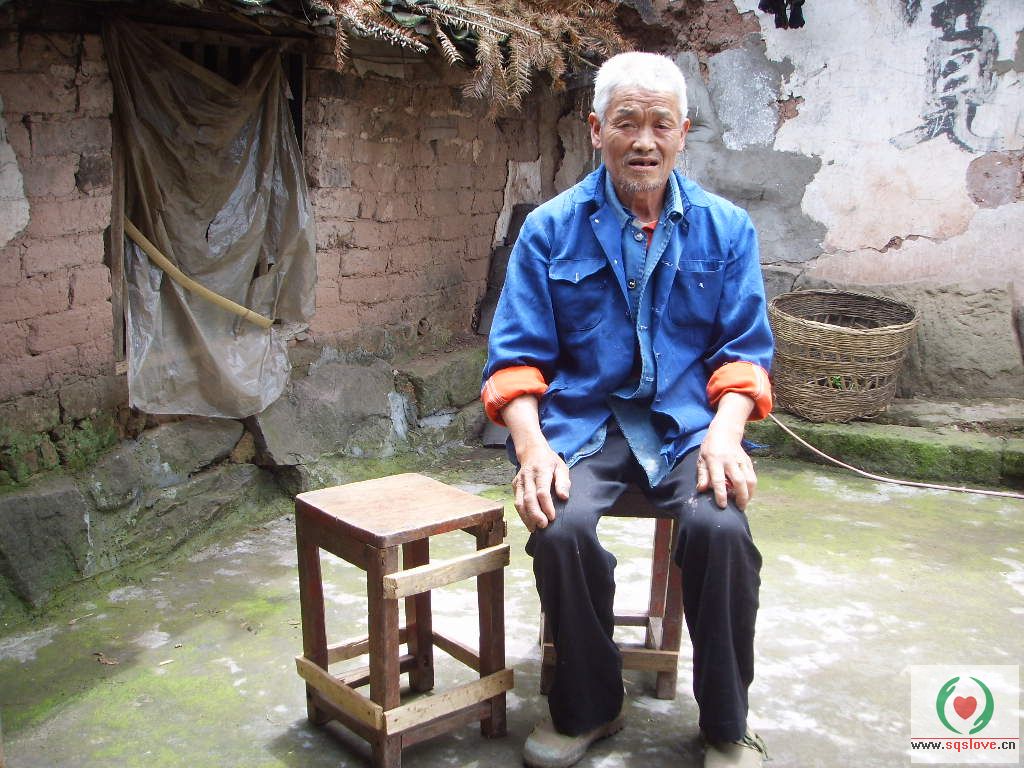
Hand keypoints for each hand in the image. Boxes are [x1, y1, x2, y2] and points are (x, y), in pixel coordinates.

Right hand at [512, 442, 570, 531]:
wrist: (531, 451)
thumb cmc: (550, 462)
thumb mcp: (562, 467)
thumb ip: (563, 482)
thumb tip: (564, 497)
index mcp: (542, 470)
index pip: (542, 491)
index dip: (546, 505)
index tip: (552, 517)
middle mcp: (528, 476)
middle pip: (529, 498)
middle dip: (535, 514)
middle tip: (543, 525)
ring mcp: (519, 481)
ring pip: (519, 502)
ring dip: (526, 517)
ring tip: (534, 528)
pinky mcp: (514, 485)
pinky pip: (516, 502)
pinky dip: (522, 514)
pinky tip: (529, 522)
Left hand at [696, 392, 757, 510]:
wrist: (724, 432)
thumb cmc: (710, 448)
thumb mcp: (701, 459)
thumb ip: (702, 475)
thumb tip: (701, 490)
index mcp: (715, 461)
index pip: (718, 480)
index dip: (721, 494)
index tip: (722, 506)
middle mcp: (729, 461)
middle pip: (739, 481)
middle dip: (741, 497)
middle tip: (739, 508)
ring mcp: (741, 461)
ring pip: (750, 480)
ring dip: (749, 494)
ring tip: (744, 503)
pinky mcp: (748, 461)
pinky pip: (753, 477)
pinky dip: (752, 488)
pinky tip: (747, 494)